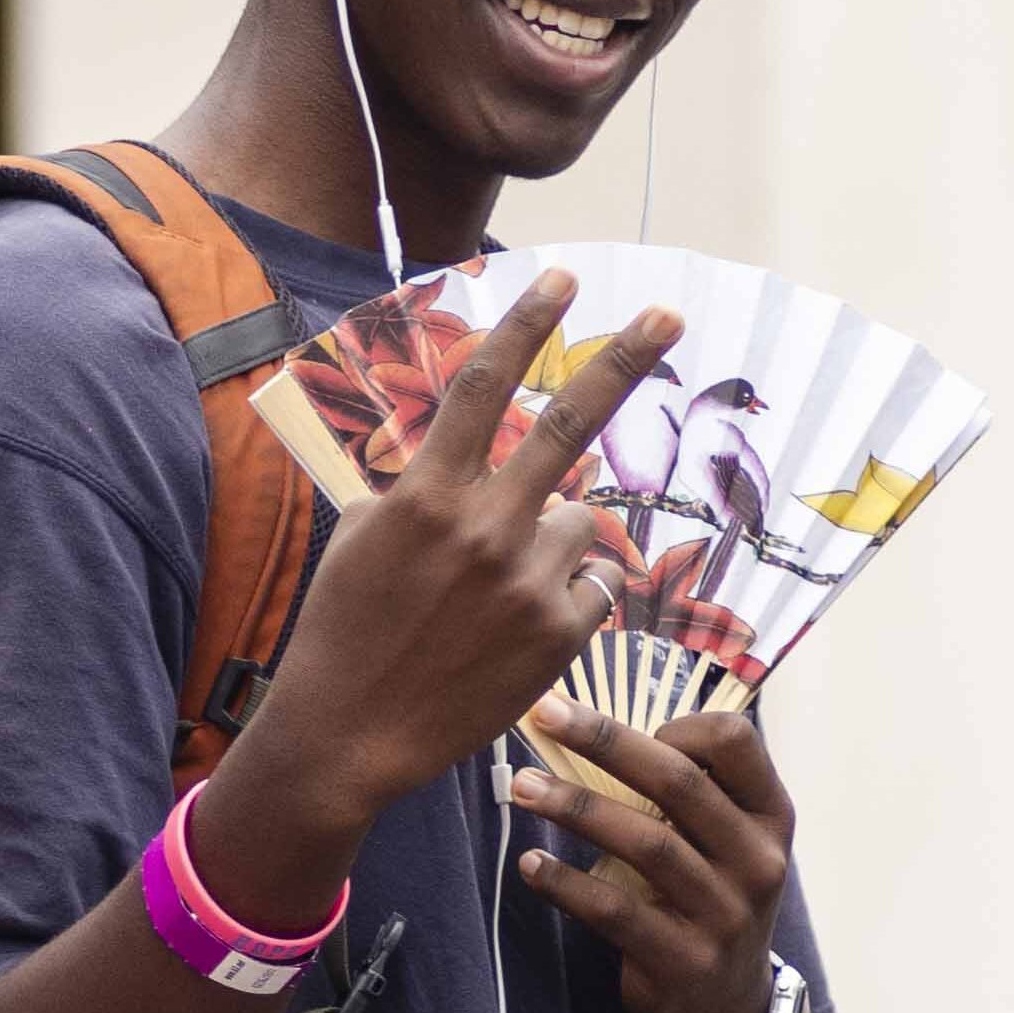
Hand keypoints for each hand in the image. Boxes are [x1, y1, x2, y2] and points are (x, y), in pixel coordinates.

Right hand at [203, 275, 675, 887]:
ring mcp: (528, 580)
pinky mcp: (559, 633)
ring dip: (555, 542)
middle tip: (669, 314)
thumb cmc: (344, 631)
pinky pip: (591, 589)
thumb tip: (453, 458)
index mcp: (427, 493)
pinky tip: (518, 633)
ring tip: (500, 593)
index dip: (527, 323)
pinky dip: (567, 600)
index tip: (564, 277)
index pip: (485, 385)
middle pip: (570, 423)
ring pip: (579, 524)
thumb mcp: (359, 539)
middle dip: (625, 360)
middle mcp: (486, 525)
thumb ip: (412, 490)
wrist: (350, 735)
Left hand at [508, 703, 797, 1012]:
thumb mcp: (721, 848)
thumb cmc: (706, 905)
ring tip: (522, 787)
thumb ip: (686, 794)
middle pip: (680, 782)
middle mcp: (759, 861)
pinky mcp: (686, 961)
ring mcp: (727, 914)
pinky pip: (616, 911)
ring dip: (575, 806)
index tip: (617, 725)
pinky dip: (566, 883)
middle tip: (544, 714)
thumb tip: (594, 723)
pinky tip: (530, 865)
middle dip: (605, 740)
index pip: (735, 740)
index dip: (675, 722)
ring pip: (646, 842)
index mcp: (771, 817)